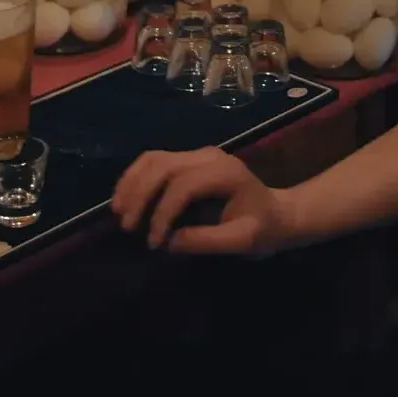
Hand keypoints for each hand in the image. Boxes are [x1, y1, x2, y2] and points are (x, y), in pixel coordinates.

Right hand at [110, 147, 294, 254]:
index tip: (154, 242)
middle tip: (128, 227)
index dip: (163, 213)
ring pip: (154, 158)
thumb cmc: (263, 228)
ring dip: (132, 183)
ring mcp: (198, 154)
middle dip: (140, 195)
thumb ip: (206, 241)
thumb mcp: (241, 241)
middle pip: (163, 166)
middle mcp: (209, 156)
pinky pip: (155, 160)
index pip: (183, 185)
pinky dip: (136, 177)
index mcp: (225, 173)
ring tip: (118, 211)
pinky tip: (125, 198)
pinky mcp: (189, 159)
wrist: (278, 213)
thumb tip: (168, 241)